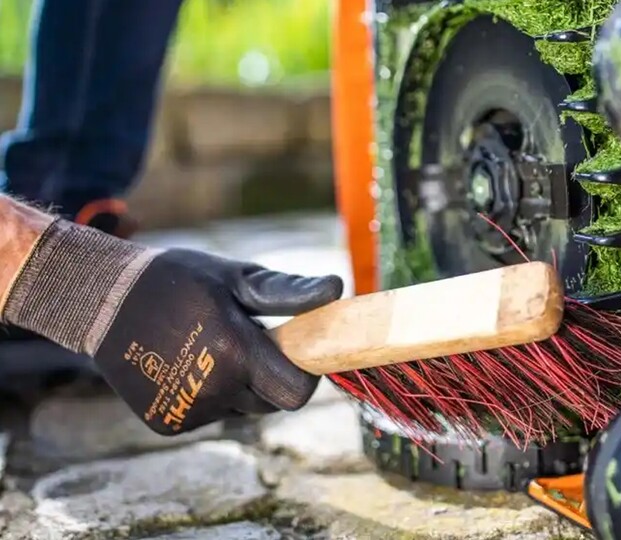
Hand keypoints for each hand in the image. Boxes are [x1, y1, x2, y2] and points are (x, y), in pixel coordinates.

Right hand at [1, 218, 342, 434]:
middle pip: (272, 403)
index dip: (305, 374)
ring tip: (212, 345)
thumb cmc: (179, 280)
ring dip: (239, 384)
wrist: (103, 299)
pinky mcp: (168, 423)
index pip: (297, 392)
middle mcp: (212, 389)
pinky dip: (210, 394)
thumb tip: (338, 288)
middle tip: (248, 341)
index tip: (295, 350)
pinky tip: (187, 362)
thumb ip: (287, 293)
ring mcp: (188, 411)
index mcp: (235, 353)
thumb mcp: (235, 277)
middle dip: (272, 377)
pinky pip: (212, 414)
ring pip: (242, 408)